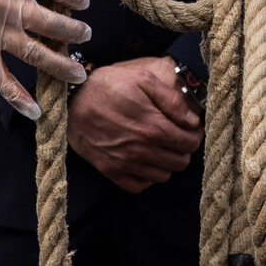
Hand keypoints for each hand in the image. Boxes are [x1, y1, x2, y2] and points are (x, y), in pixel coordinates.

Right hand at [0, 0, 90, 120]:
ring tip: (78, 74)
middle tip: (85, 35)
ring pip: (37, 53)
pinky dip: (18, 96)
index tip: (82, 2)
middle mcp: (11, 6)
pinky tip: (35, 110)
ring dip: (61, 65)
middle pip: (54, 24)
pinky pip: (2, 77)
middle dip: (75, 32)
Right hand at [66, 56, 201, 192]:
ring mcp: (126, 163)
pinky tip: (143, 160)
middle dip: (182, 149)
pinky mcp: (111, 171)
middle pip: (180, 162)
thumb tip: (192, 120)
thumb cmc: (108, 86)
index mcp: (154, 127)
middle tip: (175, 136)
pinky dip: (146, 176)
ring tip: (158, 147)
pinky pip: (140, 186)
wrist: (71, 101)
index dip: (194, 135)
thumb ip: (172, 100)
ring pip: (163, 176)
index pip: (190, 143)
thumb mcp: (143, 79)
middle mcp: (142, 150)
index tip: (189, 128)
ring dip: (165, 162)